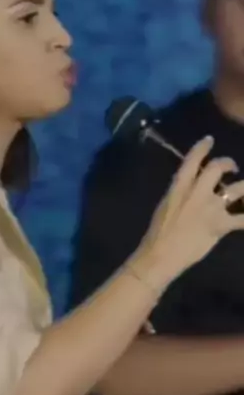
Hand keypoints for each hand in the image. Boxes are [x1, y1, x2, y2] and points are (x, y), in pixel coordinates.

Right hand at [134, 136, 243, 289]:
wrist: (161, 254)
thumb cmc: (158, 233)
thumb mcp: (165, 205)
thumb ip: (179, 193)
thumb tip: (189, 186)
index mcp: (179, 187)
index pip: (192, 160)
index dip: (203, 147)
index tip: (210, 140)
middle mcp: (197, 192)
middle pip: (218, 168)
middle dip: (228, 163)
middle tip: (233, 167)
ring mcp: (211, 208)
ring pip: (238, 189)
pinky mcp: (220, 225)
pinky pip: (242, 219)